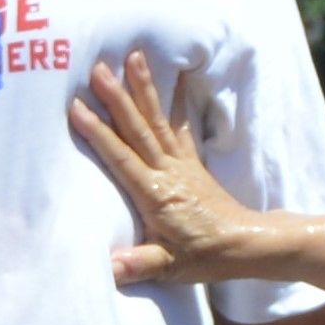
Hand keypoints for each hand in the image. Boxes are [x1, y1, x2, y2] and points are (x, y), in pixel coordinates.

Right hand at [72, 48, 268, 290]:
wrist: (246, 244)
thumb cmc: (206, 255)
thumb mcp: (171, 267)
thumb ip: (139, 264)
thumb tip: (109, 268)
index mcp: (156, 194)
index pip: (121, 158)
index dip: (99, 132)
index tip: (78, 106)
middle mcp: (168, 172)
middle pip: (138, 129)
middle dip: (118, 97)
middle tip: (100, 68)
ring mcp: (181, 164)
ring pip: (158, 119)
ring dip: (144, 88)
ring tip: (135, 57)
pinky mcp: (192, 162)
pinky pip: (180, 125)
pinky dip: (174, 100)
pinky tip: (173, 77)